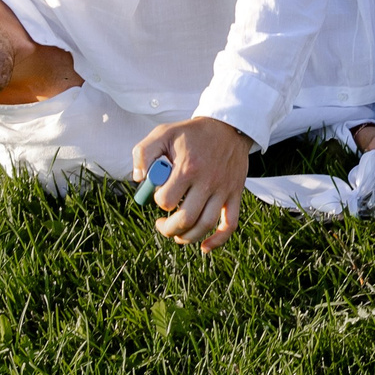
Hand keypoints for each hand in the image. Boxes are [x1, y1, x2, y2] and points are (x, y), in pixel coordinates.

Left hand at [134, 117, 251, 250]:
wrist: (228, 126)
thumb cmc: (191, 133)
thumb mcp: (163, 133)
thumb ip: (143, 153)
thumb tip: (139, 179)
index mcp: (188, 168)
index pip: (167, 199)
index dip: (158, 201)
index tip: (158, 194)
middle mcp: (208, 181)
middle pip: (186, 219)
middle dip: (168, 228)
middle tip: (160, 224)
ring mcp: (223, 190)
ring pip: (205, 225)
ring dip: (187, 237)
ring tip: (176, 234)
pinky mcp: (235, 194)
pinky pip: (230, 225)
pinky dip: (217, 241)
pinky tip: (204, 248)